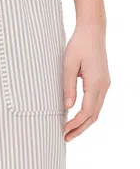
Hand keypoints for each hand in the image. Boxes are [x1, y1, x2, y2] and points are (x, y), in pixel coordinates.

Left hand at [63, 24, 109, 141]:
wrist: (92, 30)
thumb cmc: (78, 45)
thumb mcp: (68, 65)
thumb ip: (68, 86)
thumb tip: (67, 107)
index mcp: (96, 82)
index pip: (86, 111)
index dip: (75, 124)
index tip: (63, 131)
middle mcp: (103, 86)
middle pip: (93, 116)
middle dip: (80, 129)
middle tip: (65, 138)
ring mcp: (105, 84)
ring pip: (96, 111)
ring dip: (83, 123)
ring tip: (69, 132)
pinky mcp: (102, 82)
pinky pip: (96, 103)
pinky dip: (87, 114)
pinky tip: (76, 118)